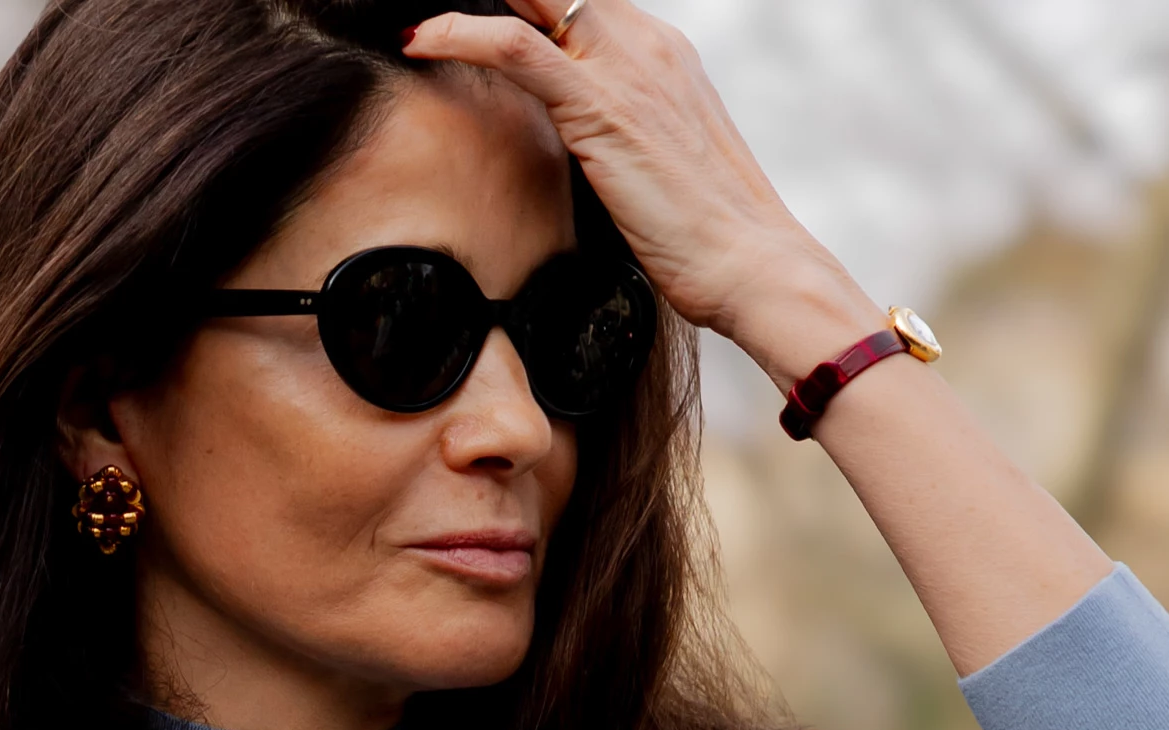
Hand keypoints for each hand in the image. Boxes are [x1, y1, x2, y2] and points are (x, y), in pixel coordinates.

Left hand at [403, 0, 882, 389]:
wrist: (751, 264)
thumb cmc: (708, 238)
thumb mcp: (659, 167)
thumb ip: (618, 139)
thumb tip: (582, 160)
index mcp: (658, 51)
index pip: (579, 2)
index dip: (526, 5)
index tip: (471, 16)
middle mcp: (643, 42)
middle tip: (435, 2)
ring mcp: (623, 67)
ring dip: (468, 2)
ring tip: (417, 16)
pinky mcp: (600, 105)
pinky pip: (516, 47)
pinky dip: (460, 34)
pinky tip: (421, 36)